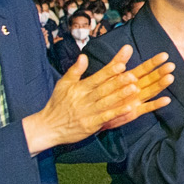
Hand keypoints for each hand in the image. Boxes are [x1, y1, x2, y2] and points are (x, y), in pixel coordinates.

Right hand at [22, 46, 175, 153]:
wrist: (48, 127)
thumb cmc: (58, 103)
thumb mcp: (63, 84)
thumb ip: (75, 70)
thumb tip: (84, 56)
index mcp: (79, 88)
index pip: (96, 77)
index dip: (109, 71)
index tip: (121, 64)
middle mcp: (84, 99)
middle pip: (104, 89)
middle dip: (119, 82)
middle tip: (134, 75)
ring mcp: (88, 112)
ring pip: (107, 102)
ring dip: (121, 95)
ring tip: (135, 88)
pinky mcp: (90, 125)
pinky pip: (106, 118)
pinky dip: (117, 113)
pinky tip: (130, 109)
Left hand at [97, 52, 176, 131]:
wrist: (92, 111)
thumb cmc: (100, 91)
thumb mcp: (107, 73)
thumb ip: (118, 61)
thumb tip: (128, 46)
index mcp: (130, 77)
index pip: (145, 68)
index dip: (154, 62)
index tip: (164, 55)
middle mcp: (136, 88)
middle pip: (151, 79)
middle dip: (161, 72)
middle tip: (171, 65)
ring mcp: (137, 99)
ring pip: (151, 91)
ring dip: (161, 85)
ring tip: (170, 78)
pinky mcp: (135, 112)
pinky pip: (147, 108)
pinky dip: (156, 104)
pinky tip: (166, 100)